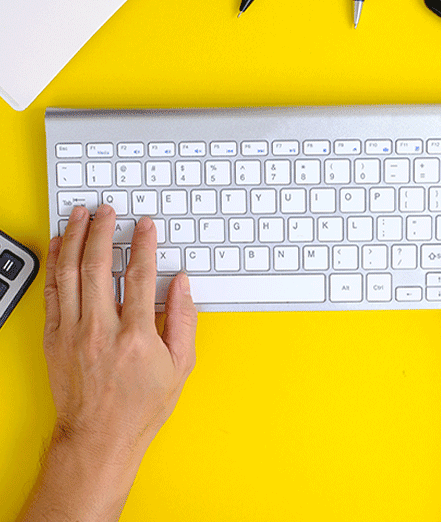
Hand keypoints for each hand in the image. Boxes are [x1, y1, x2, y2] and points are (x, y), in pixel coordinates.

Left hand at [43, 204, 197, 462]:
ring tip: (79, 215)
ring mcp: (72, 333)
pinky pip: (52, 292)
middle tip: (107, 210)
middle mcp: (100, 330)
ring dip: (74, 238)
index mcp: (136, 336)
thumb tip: (180, 284)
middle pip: (97, 265)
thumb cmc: (140, 406)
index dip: (143, 244)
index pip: (138, 275)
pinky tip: (60, 246)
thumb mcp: (180, 365)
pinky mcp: (54, 339)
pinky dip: (55, 264)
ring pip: (69, 273)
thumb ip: (183, 319)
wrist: (99, 437)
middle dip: (102, 230)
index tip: (144, 226)